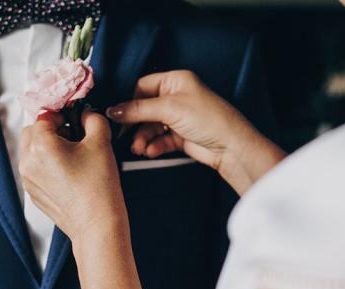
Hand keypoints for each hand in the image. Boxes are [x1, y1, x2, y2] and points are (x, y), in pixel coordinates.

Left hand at [19, 110, 127, 244]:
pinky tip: (69, 175)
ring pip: (32, 151)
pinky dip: (48, 167)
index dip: (62, 116)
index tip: (75, 122)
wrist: (97, 225)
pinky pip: (36, 170)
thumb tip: (87, 115)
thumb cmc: (98, 189)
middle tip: (74, 139)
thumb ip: (93, 119)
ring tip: (73, 159)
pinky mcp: (33, 193)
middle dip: (51, 131)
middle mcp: (28, 162)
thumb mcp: (101, 143)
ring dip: (48, 148)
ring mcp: (28, 180)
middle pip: (32, 132)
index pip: (44, 116)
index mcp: (40, 145)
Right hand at [105, 70, 285, 194]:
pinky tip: (150, 151)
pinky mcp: (182, 136)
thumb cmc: (209, 119)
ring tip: (139, 148)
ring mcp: (179, 117)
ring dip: (143, 138)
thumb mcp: (169, 108)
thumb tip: (114, 110)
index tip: (117, 115)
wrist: (230, 146)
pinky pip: (161, 139)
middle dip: (135, 124)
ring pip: (152, 127)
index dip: (129, 101)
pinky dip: (154, 145)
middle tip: (125, 135)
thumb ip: (138, 109)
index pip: (143, 87)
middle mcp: (177, 97)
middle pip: (145, 109)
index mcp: (176, 81)